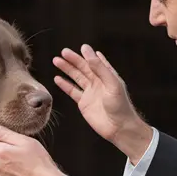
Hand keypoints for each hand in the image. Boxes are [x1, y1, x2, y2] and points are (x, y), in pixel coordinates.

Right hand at [52, 45, 152, 160]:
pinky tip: (57, 78)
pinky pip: (72, 91)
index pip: (95, 62)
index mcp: (107, 76)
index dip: (88, 55)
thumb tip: (88, 52)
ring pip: (76, 77)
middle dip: (73, 60)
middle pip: (83, 68)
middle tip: (63, 52)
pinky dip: (65, 85)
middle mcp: (98, 82)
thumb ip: (99, 68)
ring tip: (56, 61)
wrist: (119, 128)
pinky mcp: (84, 103)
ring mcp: (90, 92)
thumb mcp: (112, 83)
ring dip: (66, 69)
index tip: (81, 47)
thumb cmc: (120, 106)